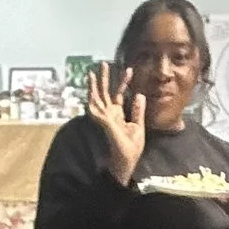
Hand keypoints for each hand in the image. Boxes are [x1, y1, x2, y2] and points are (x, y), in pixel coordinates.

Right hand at [88, 62, 145, 185]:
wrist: (125, 164)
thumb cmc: (130, 150)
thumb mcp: (138, 127)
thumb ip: (137, 111)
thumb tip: (139, 94)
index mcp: (118, 115)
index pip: (119, 94)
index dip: (123, 82)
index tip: (129, 70)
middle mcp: (109, 115)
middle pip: (105, 93)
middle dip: (104, 78)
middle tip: (103, 63)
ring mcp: (104, 120)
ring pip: (97, 99)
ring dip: (93, 86)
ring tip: (91, 72)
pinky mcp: (103, 125)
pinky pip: (94, 111)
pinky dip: (90, 102)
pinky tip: (89, 92)